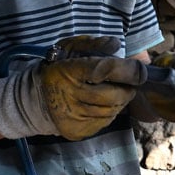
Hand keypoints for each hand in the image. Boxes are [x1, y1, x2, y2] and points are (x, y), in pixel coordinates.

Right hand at [0, 36, 147, 140]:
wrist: (33, 100)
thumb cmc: (57, 69)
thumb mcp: (70, 48)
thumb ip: (93, 44)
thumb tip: (116, 45)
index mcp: (69, 72)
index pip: (105, 70)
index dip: (128, 70)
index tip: (140, 70)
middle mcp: (71, 96)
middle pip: (115, 95)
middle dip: (128, 88)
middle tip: (129, 82)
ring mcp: (74, 117)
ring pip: (113, 110)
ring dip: (120, 101)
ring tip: (115, 91)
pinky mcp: (78, 131)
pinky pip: (105, 122)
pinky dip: (110, 112)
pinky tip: (103, 104)